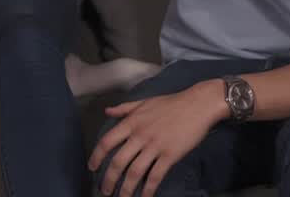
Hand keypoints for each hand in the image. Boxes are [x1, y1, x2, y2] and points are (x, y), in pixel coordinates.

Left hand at [88, 81, 221, 196]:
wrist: (197, 105)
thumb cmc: (171, 103)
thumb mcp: (144, 102)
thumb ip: (124, 108)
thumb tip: (107, 111)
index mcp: (131, 122)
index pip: (107, 141)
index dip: (97, 156)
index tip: (92, 168)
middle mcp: (139, 135)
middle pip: (118, 162)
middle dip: (109, 179)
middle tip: (105, 190)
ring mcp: (155, 146)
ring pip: (135, 172)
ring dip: (126, 189)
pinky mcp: (170, 155)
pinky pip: (155, 176)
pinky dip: (148, 189)